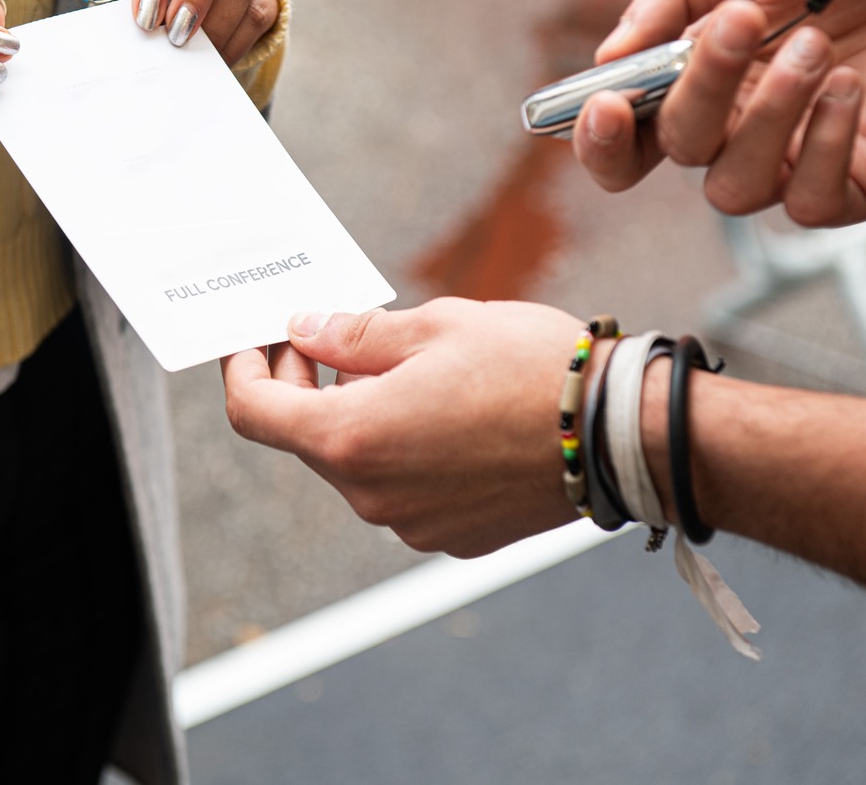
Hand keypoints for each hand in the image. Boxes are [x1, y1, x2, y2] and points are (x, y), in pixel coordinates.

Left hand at [221, 298, 586, 556]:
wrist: (622, 434)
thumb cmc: (533, 370)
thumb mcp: (435, 326)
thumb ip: (353, 335)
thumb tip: (304, 330)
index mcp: (354, 438)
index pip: (254, 412)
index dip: (243, 368)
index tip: (255, 338)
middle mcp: (372, 496)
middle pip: (305, 438)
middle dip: (306, 384)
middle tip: (333, 335)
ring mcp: (412, 526)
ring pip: (355, 464)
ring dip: (358, 415)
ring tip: (407, 368)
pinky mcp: (451, 538)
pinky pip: (401, 490)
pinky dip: (401, 449)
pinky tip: (443, 411)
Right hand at [575, 0, 865, 225]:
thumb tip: (608, 57)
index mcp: (696, 79)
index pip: (624, 138)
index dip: (601, 139)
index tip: (609, 104)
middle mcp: (733, 128)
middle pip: (678, 149)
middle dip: (703, 88)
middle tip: (747, 20)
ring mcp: (791, 161)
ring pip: (735, 186)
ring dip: (770, 114)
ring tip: (819, 46)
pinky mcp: (851, 184)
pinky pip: (809, 200)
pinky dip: (822, 144)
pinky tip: (849, 88)